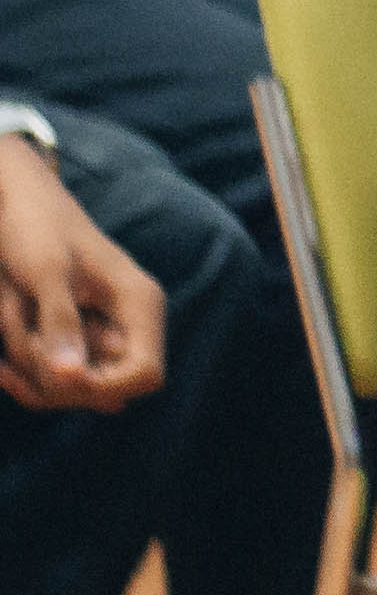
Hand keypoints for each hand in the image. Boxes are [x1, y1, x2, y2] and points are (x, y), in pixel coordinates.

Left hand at [0, 136, 166, 413]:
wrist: (18, 202)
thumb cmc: (37, 226)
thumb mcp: (45, 271)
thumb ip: (60, 320)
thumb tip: (70, 377)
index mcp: (139, 303)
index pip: (145, 375)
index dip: (103, 386)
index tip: (60, 373)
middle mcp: (126, 324)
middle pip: (105, 392)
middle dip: (56, 381)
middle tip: (21, 347)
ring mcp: (100, 333)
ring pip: (73, 390)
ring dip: (33, 377)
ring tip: (8, 339)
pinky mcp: (74, 338)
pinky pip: (55, 381)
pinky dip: (26, 379)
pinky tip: (2, 369)